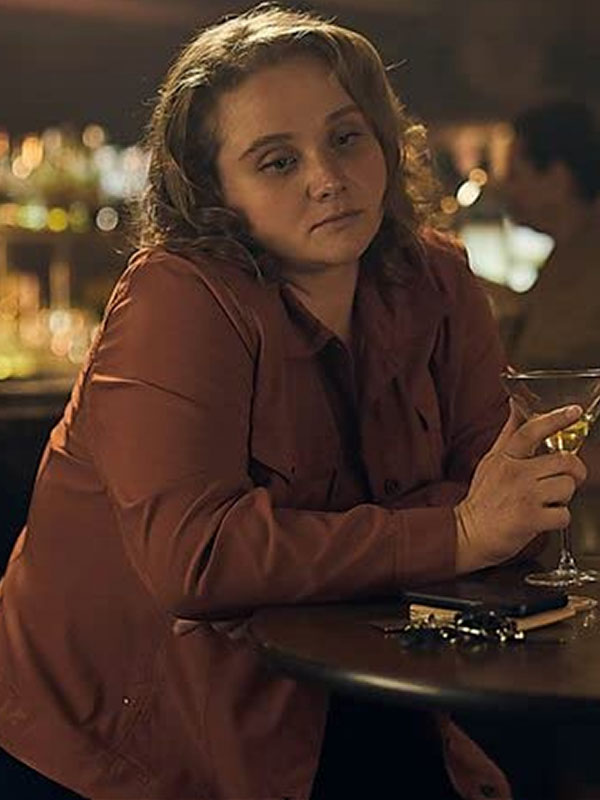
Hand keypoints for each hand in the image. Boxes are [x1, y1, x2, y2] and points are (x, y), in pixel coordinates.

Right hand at [455, 402, 587, 573]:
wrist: (467, 535)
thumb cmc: (482, 500)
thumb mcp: (490, 462)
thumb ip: (508, 434)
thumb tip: (516, 406)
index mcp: (505, 458)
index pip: (531, 431)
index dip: (555, 419)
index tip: (573, 411)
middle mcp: (515, 473)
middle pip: (565, 461)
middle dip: (573, 472)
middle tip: (566, 478)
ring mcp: (524, 496)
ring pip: (567, 487)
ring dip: (563, 498)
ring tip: (545, 502)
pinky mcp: (531, 519)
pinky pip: (564, 515)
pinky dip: (558, 519)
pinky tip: (543, 518)